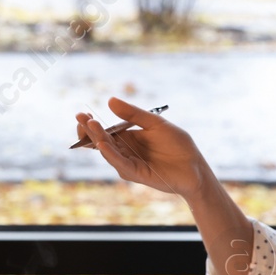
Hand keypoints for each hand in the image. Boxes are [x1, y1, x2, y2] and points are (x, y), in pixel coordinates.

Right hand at [74, 97, 209, 199]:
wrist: (195, 166)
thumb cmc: (178, 144)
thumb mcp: (155, 123)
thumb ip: (134, 114)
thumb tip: (110, 100)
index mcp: (129, 138)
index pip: (105, 131)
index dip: (92, 124)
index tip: (83, 114)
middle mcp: (126, 151)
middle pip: (102, 141)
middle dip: (89, 130)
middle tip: (80, 117)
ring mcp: (129, 163)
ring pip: (108, 151)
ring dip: (98, 138)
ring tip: (91, 124)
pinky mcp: (136, 173)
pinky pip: (120, 163)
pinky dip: (110, 154)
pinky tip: (101, 144)